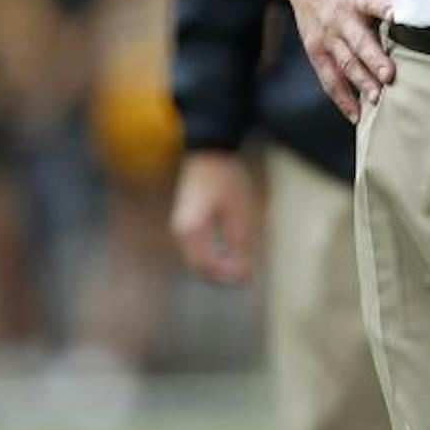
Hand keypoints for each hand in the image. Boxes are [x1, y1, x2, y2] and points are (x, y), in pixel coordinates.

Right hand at [170, 151, 258, 284]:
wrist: (210, 150)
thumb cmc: (227, 179)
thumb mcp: (241, 212)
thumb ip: (240, 244)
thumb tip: (242, 275)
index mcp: (191, 230)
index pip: (206, 267)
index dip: (227, 278)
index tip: (248, 279)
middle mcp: (180, 232)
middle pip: (200, 267)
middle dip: (223, 276)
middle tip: (248, 277)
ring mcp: (181, 227)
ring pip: (198, 260)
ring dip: (220, 267)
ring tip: (244, 265)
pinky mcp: (186, 223)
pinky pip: (199, 249)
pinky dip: (215, 256)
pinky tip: (234, 253)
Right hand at [283, 0, 393, 121]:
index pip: (372, 0)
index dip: (385, 8)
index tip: (397, 17)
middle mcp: (341, 17)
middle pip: (359, 41)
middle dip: (374, 60)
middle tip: (391, 76)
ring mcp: (327, 36)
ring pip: (345, 63)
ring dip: (362, 82)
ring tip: (378, 99)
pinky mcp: (316, 51)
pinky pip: (329, 78)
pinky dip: (342, 98)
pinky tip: (356, 114)